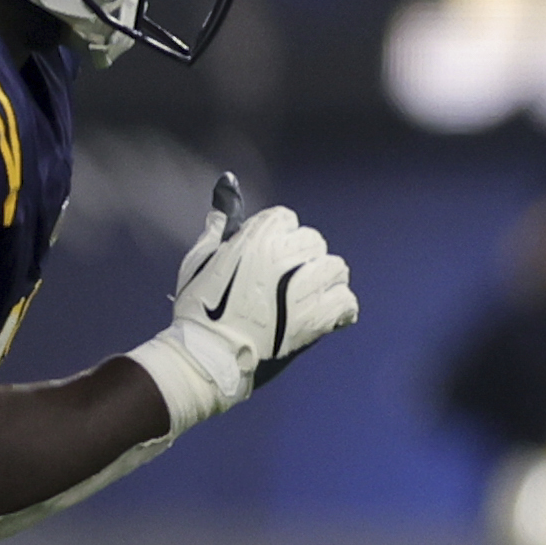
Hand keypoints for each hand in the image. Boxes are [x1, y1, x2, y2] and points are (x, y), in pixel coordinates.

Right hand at [125, 193, 359, 431]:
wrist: (208, 355)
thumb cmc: (199, 308)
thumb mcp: (200, 258)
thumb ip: (220, 224)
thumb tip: (227, 189)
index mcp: (256, 239)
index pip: (286, 218)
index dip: (279, 234)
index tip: (269, 254)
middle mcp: (283, 257)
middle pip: (314, 241)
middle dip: (304, 256)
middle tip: (290, 279)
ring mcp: (302, 288)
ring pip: (335, 268)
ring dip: (326, 280)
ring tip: (311, 296)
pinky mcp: (315, 318)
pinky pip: (346, 301)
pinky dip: (341, 308)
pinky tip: (329, 316)